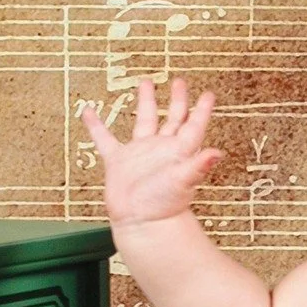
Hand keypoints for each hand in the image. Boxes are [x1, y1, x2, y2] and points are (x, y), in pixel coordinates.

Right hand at [80, 77, 223, 228]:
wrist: (141, 224)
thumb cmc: (165, 206)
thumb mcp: (183, 181)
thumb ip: (199, 166)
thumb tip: (217, 153)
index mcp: (179, 150)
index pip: (194, 125)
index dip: (202, 110)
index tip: (208, 95)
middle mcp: (162, 148)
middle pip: (173, 117)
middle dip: (177, 100)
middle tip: (180, 82)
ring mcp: (140, 153)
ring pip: (144, 120)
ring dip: (146, 101)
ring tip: (145, 82)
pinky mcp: (119, 161)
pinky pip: (105, 138)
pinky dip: (96, 125)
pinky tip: (88, 111)